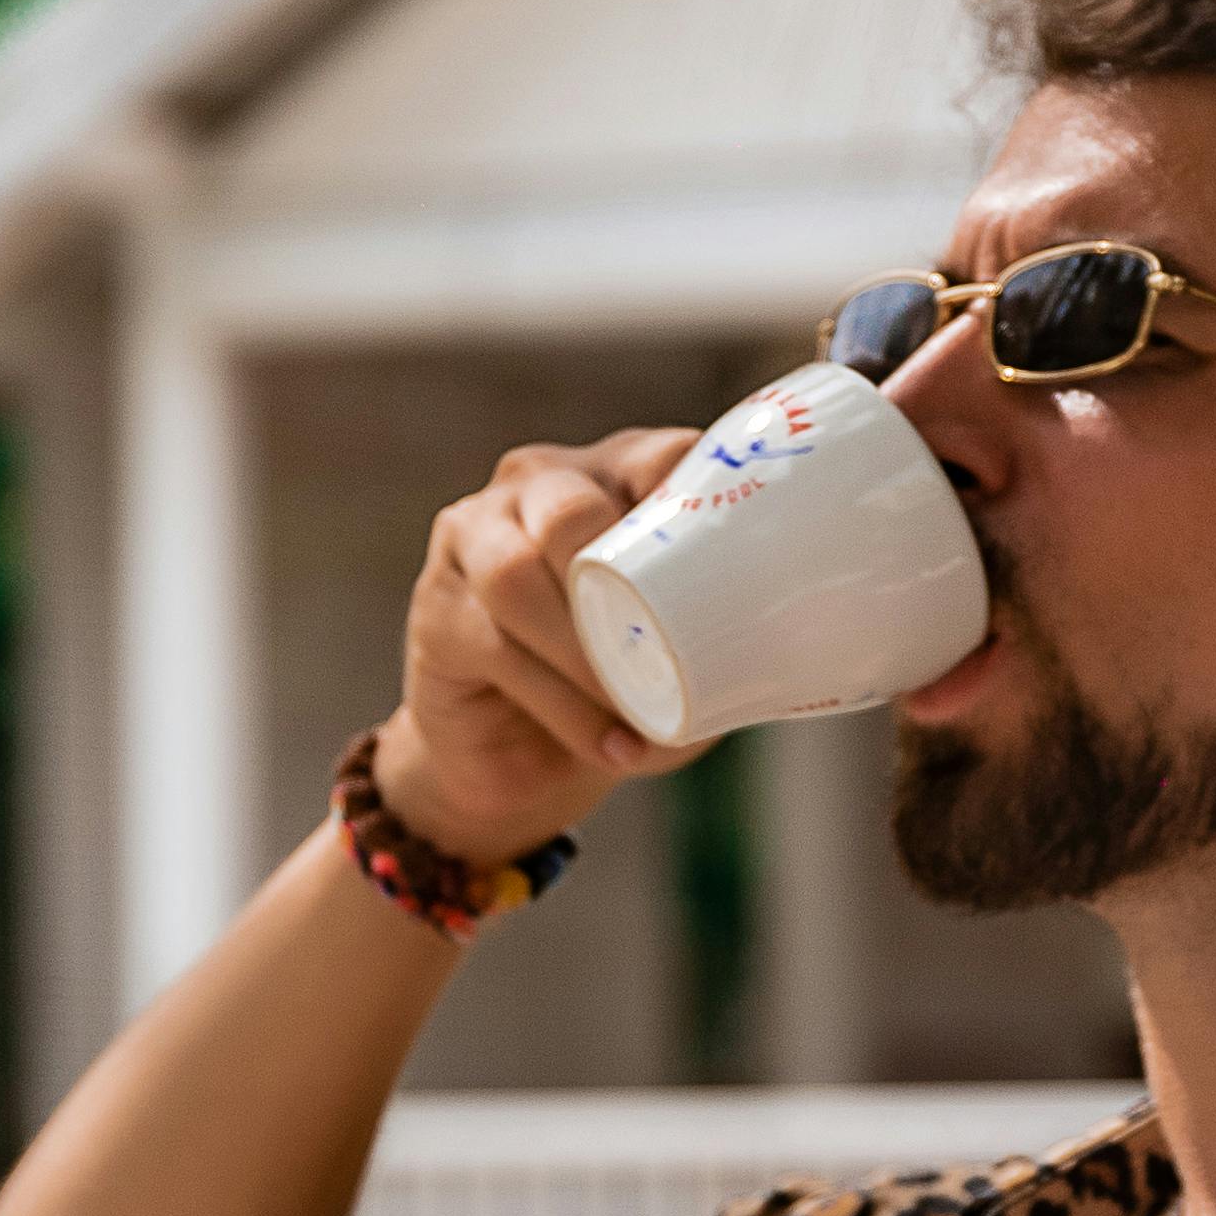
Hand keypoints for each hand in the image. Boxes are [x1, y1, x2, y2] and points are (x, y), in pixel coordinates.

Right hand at [373, 425, 694, 868]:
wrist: (520, 758)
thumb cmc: (614, 683)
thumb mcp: (682, 652)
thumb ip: (724, 635)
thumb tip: (777, 657)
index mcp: (612, 476)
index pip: (650, 456)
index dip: (688, 496)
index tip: (732, 552)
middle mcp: (537, 488)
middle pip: (566, 507)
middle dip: (615, 577)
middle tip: (664, 651)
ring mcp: (474, 540)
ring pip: (517, 574)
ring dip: (583, 653)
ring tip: (633, 714)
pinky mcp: (438, 609)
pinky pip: (496, 645)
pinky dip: (564, 706)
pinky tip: (610, 744)